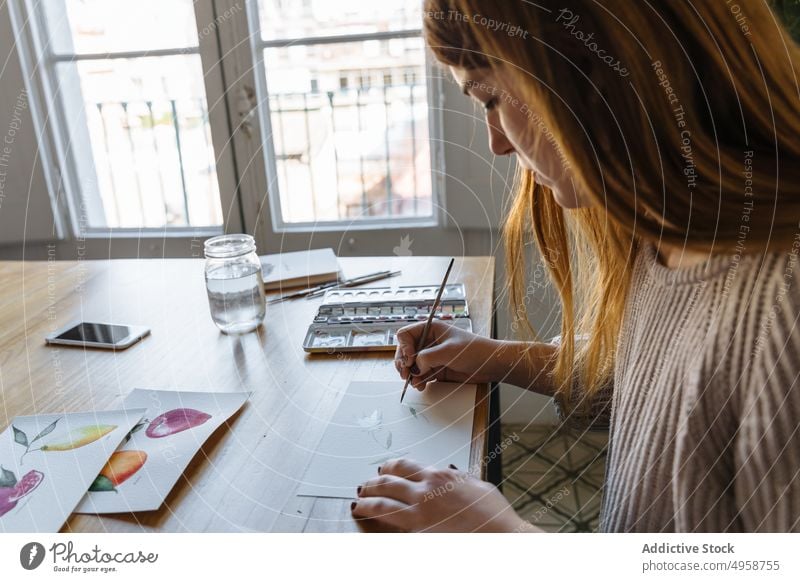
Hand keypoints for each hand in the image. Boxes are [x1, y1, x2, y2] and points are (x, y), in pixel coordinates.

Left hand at [351, 458, 536, 531]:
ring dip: (367, 503)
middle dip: (372, 484)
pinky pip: (393, 531)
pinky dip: (380, 528)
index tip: (382, 470)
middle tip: (364, 487)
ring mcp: (419, 516)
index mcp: (438, 476)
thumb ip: (460, 478)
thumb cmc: (494, 514)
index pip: (403, 466)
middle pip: (387, 483)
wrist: (500, 537)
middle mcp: (424, 493)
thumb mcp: (478, 485)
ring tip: (359, 504)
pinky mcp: (419, 535)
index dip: (389, 467)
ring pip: (383, 505)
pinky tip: (371, 529)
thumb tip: (451, 471)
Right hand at [394, 320, 500, 389]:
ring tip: (414, 382)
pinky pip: (420, 375)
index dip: (403, 346)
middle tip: (406, 374)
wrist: (490, 364)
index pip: (405, 335)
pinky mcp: (436, 369)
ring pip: (411, 365)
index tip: (409, 358)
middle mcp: (428, 342)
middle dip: (403, 363)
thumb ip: (427, 357)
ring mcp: (431, 357)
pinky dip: (418, 381)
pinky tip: (420, 385)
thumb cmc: (473, 350)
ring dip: (410, 374)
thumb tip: (414, 366)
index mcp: (430, 329)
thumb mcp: (448, 351)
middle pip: (405, 351)